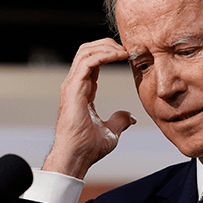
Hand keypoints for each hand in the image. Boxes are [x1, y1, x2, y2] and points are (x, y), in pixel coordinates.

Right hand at [42, 38, 136, 178]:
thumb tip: (130, 117)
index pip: (92, 63)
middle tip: (127, 49)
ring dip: (106, 47)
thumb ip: (119, 120)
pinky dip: (103, 55)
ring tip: (124, 51)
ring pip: (85, 52)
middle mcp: (75, 85)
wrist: (76, 157)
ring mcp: (72, 86)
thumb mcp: (111, 131)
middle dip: (107, 45)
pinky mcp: (73, 89)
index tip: (128, 56)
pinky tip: (118, 56)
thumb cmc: (88, 148)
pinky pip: (87, 62)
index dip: (109, 54)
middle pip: (86, 51)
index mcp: (82, 91)